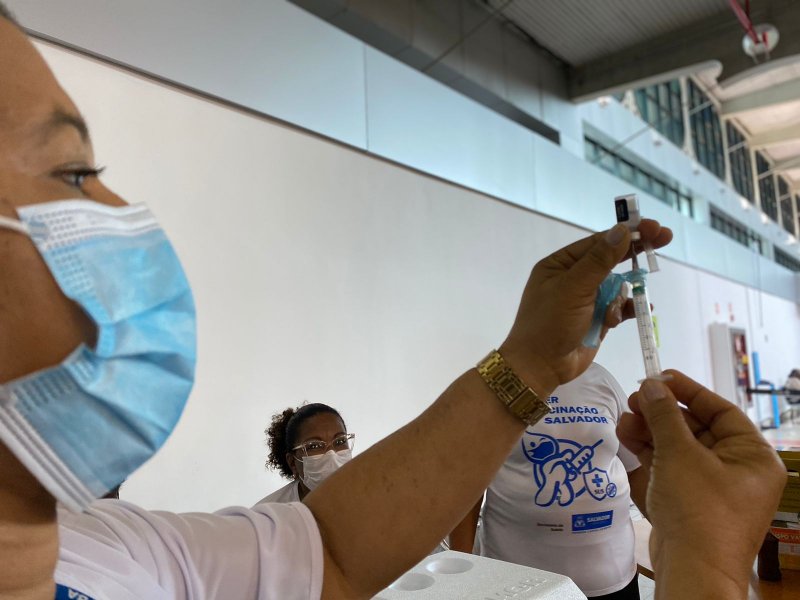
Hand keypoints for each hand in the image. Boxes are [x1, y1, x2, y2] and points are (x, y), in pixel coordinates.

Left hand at [500, 220, 671, 391]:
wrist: (541, 367)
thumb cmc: (549, 323)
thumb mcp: (573, 288)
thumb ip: (599, 261)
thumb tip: (620, 230)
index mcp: (560, 264)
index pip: (597, 242)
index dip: (625, 233)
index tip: (652, 227)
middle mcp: (573, 278)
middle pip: (610, 259)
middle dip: (634, 252)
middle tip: (664, 237)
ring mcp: (586, 298)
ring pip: (617, 285)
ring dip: (620, 296)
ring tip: (608, 313)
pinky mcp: (596, 318)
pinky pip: (619, 306)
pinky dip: (627, 308)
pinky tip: (642, 310)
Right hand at [618, 371, 785, 595]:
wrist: (691, 572)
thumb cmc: (698, 509)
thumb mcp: (680, 454)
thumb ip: (664, 415)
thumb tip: (651, 385)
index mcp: (752, 457)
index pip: (721, 411)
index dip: (688, 391)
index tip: (659, 377)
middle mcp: (737, 472)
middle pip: (696, 429)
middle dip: (662, 414)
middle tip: (635, 399)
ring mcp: (711, 491)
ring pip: (678, 450)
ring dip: (650, 431)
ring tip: (624, 419)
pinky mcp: (689, 506)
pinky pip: (670, 471)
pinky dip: (649, 454)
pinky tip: (626, 437)